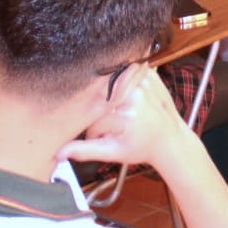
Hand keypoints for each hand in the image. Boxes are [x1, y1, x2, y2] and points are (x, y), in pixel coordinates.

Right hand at [56, 64, 195, 169]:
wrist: (169, 139)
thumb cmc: (143, 147)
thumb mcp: (113, 153)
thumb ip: (85, 150)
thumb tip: (58, 153)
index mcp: (126, 114)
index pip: (93, 118)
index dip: (93, 131)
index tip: (101, 138)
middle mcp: (135, 94)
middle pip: (100, 97)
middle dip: (101, 113)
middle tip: (114, 126)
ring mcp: (144, 81)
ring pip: (110, 84)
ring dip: (111, 99)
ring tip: (124, 114)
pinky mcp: (149, 73)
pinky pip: (125, 74)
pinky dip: (123, 87)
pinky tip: (130, 100)